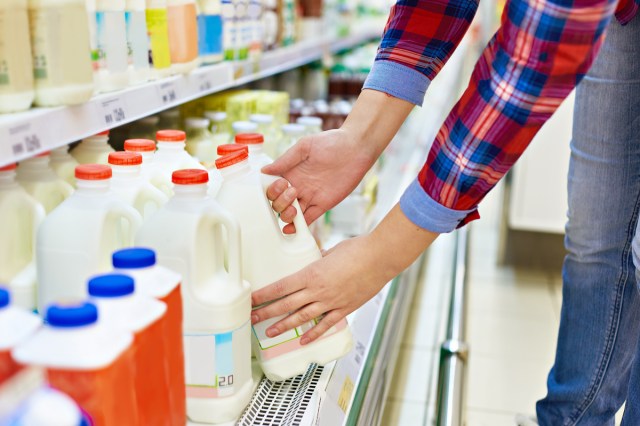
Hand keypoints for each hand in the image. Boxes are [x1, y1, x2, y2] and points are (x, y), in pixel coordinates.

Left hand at [251, 205, 438, 343]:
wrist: (380, 258)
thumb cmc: (358, 250)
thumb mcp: (331, 251)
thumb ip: (319, 258)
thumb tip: (315, 258)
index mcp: (311, 274)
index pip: (281, 287)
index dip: (264, 295)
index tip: (252, 300)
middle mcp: (318, 291)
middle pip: (286, 304)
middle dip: (266, 312)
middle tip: (252, 318)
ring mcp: (330, 302)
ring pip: (301, 317)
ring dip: (284, 325)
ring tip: (270, 332)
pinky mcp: (344, 308)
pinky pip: (325, 324)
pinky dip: (314, 333)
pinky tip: (304, 340)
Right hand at [263, 129, 374, 233]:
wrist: (355, 148)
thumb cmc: (331, 142)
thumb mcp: (304, 147)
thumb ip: (285, 160)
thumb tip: (264, 170)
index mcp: (291, 173)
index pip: (273, 188)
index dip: (273, 190)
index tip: (281, 183)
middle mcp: (298, 186)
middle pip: (279, 203)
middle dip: (280, 202)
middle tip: (292, 191)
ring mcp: (310, 197)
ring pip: (291, 213)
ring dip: (287, 215)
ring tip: (294, 208)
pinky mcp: (323, 205)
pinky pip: (308, 219)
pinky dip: (299, 226)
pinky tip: (291, 228)